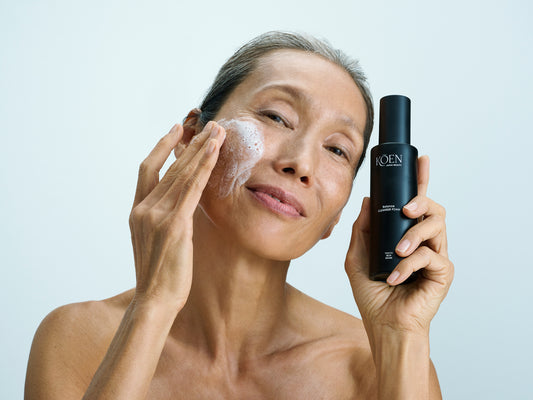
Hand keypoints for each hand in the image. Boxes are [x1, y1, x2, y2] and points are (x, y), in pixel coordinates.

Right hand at [128, 122, 225, 306]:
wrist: (154, 300)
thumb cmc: (160, 274)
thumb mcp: (156, 240)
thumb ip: (164, 217)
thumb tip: (181, 202)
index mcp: (137, 210)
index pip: (147, 169)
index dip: (161, 146)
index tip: (175, 129)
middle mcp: (143, 208)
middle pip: (169, 166)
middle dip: (190, 143)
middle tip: (209, 124)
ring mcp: (157, 215)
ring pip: (182, 173)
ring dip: (201, 149)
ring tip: (218, 131)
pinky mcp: (174, 225)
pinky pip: (192, 189)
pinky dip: (204, 167)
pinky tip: (215, 152)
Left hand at [345, 155, 453, 334]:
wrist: (383, 325)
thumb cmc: (372, 294)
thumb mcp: (357, 257)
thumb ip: (362, 230)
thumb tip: (366, 200)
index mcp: (405, 235)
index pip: (416, 204)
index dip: (420, 180)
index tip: (421, 160)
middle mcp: (423, 242)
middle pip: (433, 208)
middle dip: (421, 200)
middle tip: (406, 209)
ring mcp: (436, 256)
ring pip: (436, 225)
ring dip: (413, 235)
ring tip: (396, 253)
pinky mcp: (443, 272)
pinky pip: (430, 256)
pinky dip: (408, 266)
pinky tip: (394, 278)